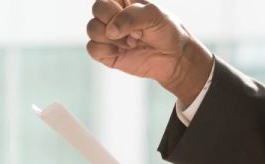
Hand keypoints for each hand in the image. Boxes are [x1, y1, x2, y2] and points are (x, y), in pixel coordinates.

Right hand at [87, 0, 214, 105]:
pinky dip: (107, 50)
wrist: (173, 58)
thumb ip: (131, 17)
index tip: (134, 17)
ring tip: (132, 43)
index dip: (114, 9)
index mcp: (123, 1)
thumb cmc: (166, 31)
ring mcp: (107, 34)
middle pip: (96, 11)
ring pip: (92, 30)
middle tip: (135, 32)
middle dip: (115, 23)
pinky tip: (123, 52)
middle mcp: (113, 15)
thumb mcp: (154, 15)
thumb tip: (110, 31)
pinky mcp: (105, 52)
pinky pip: (92, 48)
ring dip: (114, 38)